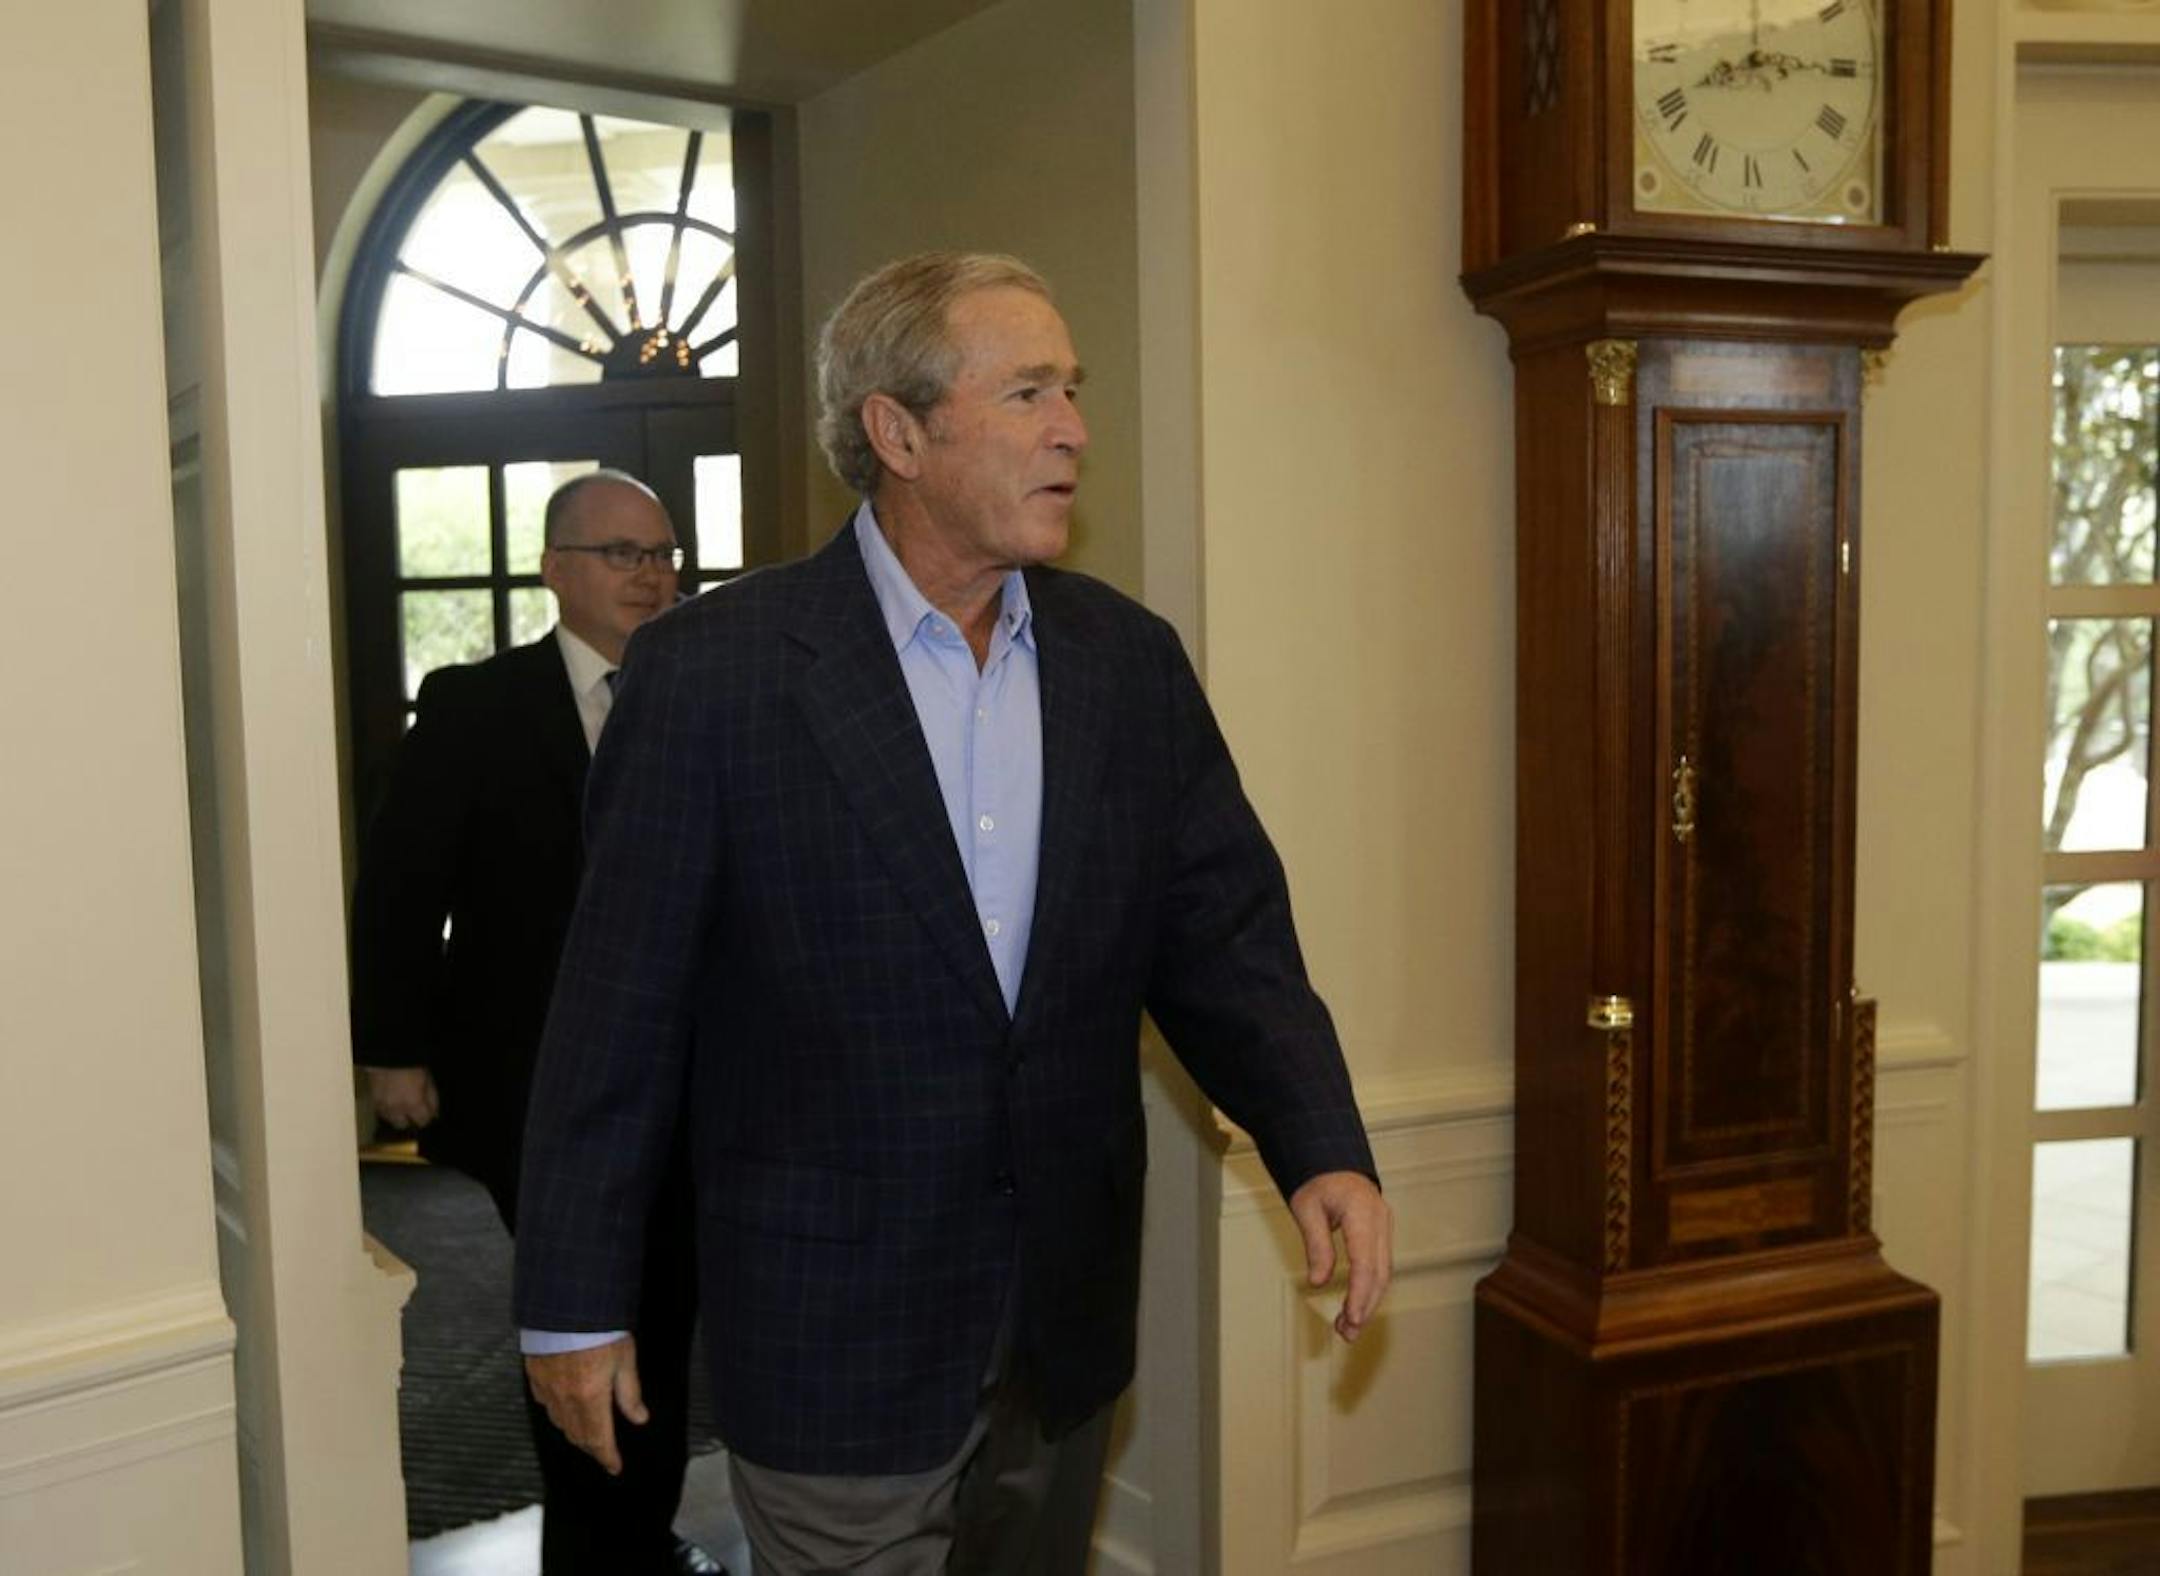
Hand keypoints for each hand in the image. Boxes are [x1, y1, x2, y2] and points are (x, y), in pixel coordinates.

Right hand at [365, 1066, 438, 1129]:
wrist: (388, 1053)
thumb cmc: (412, 1064)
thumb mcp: (428, 1079)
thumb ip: (432, 1099)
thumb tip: (435, 1114)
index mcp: (413, 1104)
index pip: (422, 1122)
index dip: (427, 1117)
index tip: (428, 1111)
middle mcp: (396, 1109)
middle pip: (403, 1126)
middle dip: (410, 1119)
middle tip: (414, 1109)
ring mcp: (382, 1106)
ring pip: (390, 1120)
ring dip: (397, 1116)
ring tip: (402, 1104)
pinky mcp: (373, 1100)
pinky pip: (381, 1112)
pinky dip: (387, 1110)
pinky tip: (392, 1100)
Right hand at [525, 1336, 646, 1474]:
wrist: (567, 1305)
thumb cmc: (599, 1329)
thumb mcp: (625, 1359)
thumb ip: (630, 1393)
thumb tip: (640, 1418)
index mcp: (590, 1398)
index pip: (599, 1440)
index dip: (608, 1457)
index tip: (615, 1467)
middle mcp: (565, 1399)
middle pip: (578, 1435)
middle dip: (593, 1448)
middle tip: (604, 1452)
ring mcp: (547, 1388)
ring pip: (560, 1423)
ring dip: (575, 1433)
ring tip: (587, 1434)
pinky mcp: (535, 1375)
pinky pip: (545, 1404)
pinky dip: (557, 1413)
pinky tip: (563, 1408)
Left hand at [1289, 1170, 1393, 1342]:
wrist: (1331, 1160)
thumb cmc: (1317, 1181)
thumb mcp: (1307, 1209)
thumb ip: (1316, 1246)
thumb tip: (1319, 1281)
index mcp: (1362, 1212)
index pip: (1365, 1262)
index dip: (1359, 1293)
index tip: (1351, 1317)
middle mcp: (1380, 1221)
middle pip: (1379, 1273)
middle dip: (1365, 1306)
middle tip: (1347, 1332)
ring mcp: (1384, 1227)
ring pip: (1383, 1273)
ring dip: (1368, 1302)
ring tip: (1347, 1328)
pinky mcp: (1381, 1234)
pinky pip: (1380, 1266)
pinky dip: (1368, 1289)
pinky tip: (1354, 1307)